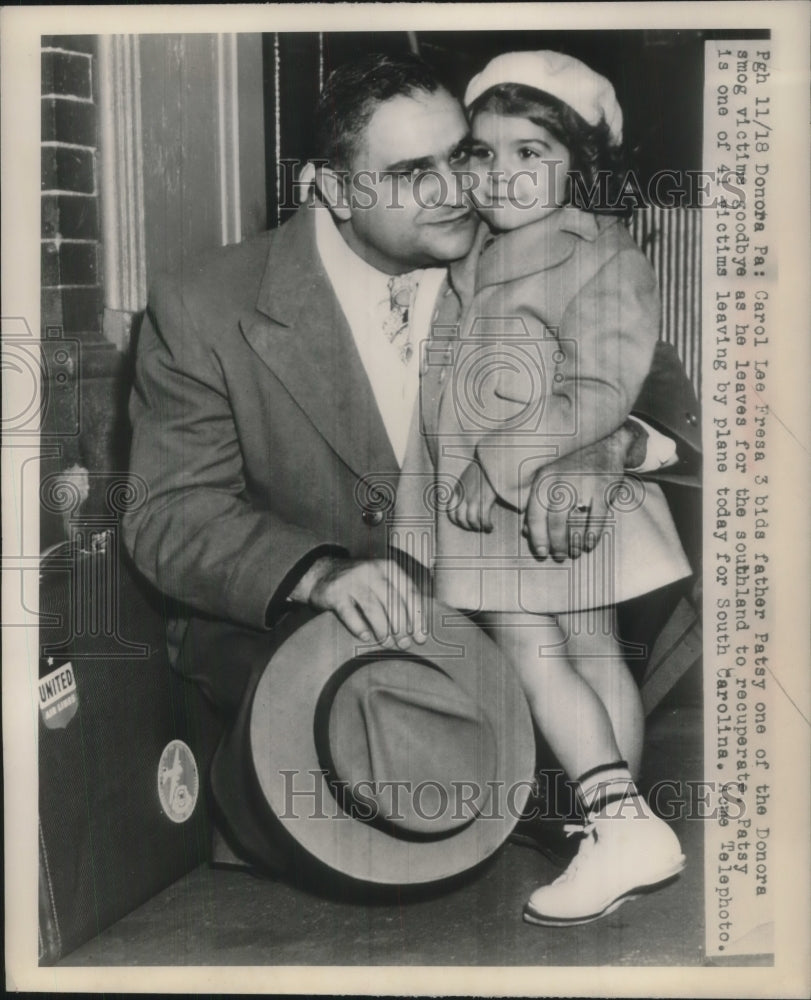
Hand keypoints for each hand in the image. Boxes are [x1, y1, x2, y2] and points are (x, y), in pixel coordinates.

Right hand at [290, 555, 424, 648]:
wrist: (322, 573)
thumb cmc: (361, 582)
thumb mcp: (382, 579)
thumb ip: (399, 595)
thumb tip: (418, 628)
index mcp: (388, 567)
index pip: (410, 592)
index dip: (417, 617)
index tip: (421, 637)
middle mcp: (372, 571)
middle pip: (393, 602)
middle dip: (401, 628)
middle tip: (404, 644)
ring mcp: (352, 581)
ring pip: (374, 609)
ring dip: (383, 631)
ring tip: (387, 643)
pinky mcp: (335, 593)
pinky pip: (350, 615)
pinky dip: (359, 628)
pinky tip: (365, 637)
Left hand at [447, 460, 496, 531]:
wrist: (491, 459)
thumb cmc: (483, 467)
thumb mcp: (467, 477)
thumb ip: (465, 488)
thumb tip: (468, 498)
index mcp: (458, 490)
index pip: (450, 510)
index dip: (456, 520)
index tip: (464, 523)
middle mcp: (463, 495)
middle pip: (459, 518)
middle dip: (467, 526)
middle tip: (475, 528)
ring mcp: (473, 498)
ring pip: (470, 521)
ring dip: (477, 527)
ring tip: (485, 528)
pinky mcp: (484, 500)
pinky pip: (482, 519)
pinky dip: (486, 525)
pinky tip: (490, 526)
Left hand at [523, 424, 638, 560]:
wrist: (603, 441)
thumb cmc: (569, 464)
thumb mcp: (547, 477)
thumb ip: (534, 502)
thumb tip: (526, 531)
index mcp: (544, 479)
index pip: (535, 514)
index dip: (537, 537)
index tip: (541, 552)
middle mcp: (562, 481)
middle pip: (556, 523)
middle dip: (557, 545)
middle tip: (559, 556)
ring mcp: (584, 484)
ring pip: (576, 524)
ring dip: (574, 544)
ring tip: (574, 552)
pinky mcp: (604, 487)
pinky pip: (597, 519)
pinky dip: (592, 536)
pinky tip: (589, 543)